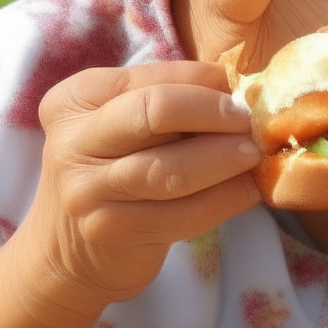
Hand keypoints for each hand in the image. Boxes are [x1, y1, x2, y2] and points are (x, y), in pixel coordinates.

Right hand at [9, 61, 260, 327]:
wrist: (72, 248)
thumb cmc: (117, 165)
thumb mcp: (127, 122)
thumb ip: (171, 96)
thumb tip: (238, 83)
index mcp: (76, 98)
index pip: (152, 80)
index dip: (203, 82)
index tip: (238, 90)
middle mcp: (71, 141)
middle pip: (156, 113)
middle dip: (214, 114)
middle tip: (249, 122)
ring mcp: (86, 190)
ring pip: (172, 169)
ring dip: (224, 160)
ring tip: (255, 154)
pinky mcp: (110, 231)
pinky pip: (181, 214)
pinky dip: (224, 200)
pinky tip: (247, 191)